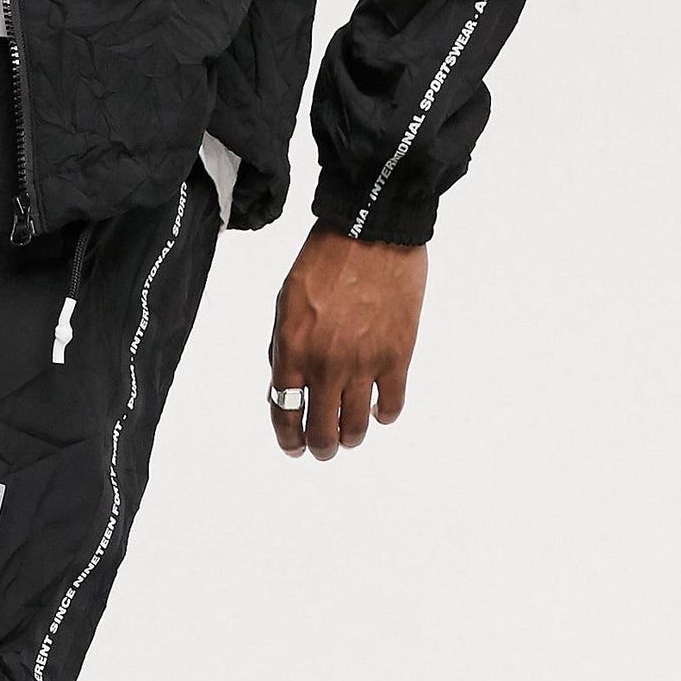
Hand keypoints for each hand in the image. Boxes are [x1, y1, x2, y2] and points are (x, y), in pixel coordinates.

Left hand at [268, 223, 426, 460]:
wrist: (372, 231)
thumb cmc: (325, 261)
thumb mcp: (286, 304)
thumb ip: (283, 350)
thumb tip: (285, 390)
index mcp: (292, 351)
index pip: (285, 414)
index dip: (289, 439)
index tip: (294, 448)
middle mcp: (326, 365)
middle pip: (322, 431)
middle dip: (321, 448)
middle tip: (324, 448)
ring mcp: (364, 363)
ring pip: (357, 427)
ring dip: (351, 438)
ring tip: (351, 435)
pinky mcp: (397, 356)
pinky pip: (391, 405)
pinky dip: (385, 415)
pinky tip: (380, 411)